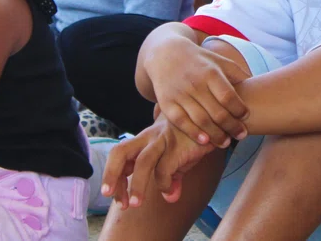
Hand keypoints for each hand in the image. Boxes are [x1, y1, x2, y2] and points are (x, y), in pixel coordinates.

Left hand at [101, 116, 218, 207]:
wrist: (212, 116)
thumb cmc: (191, 137)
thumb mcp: (177, 157)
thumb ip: (171, 177)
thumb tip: (171, 197)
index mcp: (143, 141)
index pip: (118, 157)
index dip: (112, 177)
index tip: (114, 198)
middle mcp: (148, 138)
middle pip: (120, 152)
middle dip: (111, 174)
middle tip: (109, 196)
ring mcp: (163, 140)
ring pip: (142, 162)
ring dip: (136, 185)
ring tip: (135, 204)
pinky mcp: (178, 145)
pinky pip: (165, 167)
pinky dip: (164, 183)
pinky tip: (170, 191)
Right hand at [145, 35, 250, 147]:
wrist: (167, 55)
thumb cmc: (201, 62)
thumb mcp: (220, 61)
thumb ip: (238, 74)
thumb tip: (258, 88)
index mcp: (210, 73)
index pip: (228, 96)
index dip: (239, 110)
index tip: (246, 117)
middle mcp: (194, 84)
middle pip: (216, 112)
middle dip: (231, 126)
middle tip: (241, 135)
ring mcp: (180, 94)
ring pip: (200, 120)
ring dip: (216, 135)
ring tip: (226, 143)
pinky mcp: (167, 103)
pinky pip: (181, 122)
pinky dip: (194, 133)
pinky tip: (205, 141)